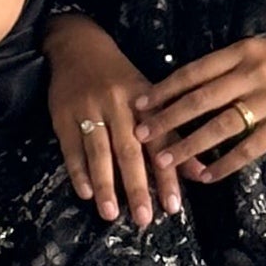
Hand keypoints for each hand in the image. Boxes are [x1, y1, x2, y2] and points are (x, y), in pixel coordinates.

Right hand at [45, 15, 180, 226]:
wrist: (78, 47)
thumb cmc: (121, 78)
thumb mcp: (151, 99)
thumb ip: (174, 137)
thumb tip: (201, 173)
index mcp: (144, 102)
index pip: (159, 143)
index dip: (168, 175)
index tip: (174, 207)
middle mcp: (117, 105)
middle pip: (129, 151)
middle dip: (137, 186)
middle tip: (143, 219)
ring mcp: (88, 110)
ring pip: (99, 152)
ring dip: (105, 184)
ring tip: (110, 214)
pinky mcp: (63, 116)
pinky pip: (71, 148)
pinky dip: (78, 172)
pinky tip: (86, 193)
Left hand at [133, 18, 265, 181]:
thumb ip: (238, 67)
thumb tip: (202, 87)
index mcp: (244, 51)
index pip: (193, 71)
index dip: (163, 89)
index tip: (138, 102)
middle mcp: (252, 72)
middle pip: (198, 98)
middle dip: (164, 118)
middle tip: (138, 135)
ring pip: (217, 125)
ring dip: (187, 144)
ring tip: (163, 160)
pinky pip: (248, 147)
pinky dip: (224, 163)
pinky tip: (207, 176)